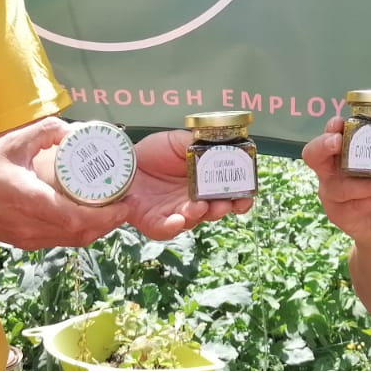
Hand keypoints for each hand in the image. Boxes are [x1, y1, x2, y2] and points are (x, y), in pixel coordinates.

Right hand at [0, 117, 129, 249]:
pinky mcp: (26, 242)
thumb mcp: (12, 143)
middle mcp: (32, 226)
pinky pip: (62, 241)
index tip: (126, 201)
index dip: (107, 215)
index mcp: (30, 201)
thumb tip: (75, 130)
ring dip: (98, 229)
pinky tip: (88, 213)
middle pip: (82, 235)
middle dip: (110, 222)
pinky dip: (81, 231)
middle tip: (126, 201)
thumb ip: (45, 131)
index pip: (76, 219)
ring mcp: (29, 239)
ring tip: (113, 207)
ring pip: (74, 242)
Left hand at [124, 129, 255, 239]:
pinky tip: (178, 219)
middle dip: (224, 208)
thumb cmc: (152, 152)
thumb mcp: (177, 141)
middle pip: (215, 210)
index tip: (247, 195)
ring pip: (194, 220)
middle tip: (227, 203)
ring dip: (200, 214)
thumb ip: (197, 144)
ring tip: (201, 206)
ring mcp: (175, 212)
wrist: (123, 161)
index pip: (228, 193)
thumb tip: (219, 144)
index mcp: (203, 182)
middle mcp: (193, 200)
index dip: (240, 197)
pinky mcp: (155, 222)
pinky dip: (173, 227)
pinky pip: (166, 229)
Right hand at [301, 116, 370, 248]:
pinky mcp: (336, 213)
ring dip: (365, 184)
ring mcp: (330, 192)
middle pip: (313, 154)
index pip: (329, 135)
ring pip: (338, 186)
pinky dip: (369, 200)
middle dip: (324, 145)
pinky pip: (349, 206)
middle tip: (338, 142)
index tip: (339, 122)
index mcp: (342, 152)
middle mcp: (330, 170)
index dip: (331, 128)